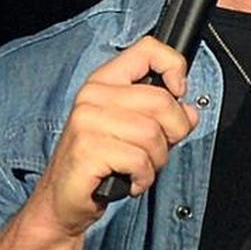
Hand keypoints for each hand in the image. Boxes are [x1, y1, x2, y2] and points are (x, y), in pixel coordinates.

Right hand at [27, 36, 198, 237]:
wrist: (61, 200)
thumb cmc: (98, 165)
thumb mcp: (133, 132)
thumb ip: (162, 115)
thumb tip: (189, 111)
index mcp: (104, 82)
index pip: (147, 49)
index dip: (174, 67)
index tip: (179, 92)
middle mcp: (93, 96)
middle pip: (161, 101)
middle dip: (174, 132)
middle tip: (158, 149)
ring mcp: (87, 122)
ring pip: (152, 134)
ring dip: (156, 160)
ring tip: (139, 168)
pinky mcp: (87, 150)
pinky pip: (139, 161)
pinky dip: (144, 178)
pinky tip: (130, 180)